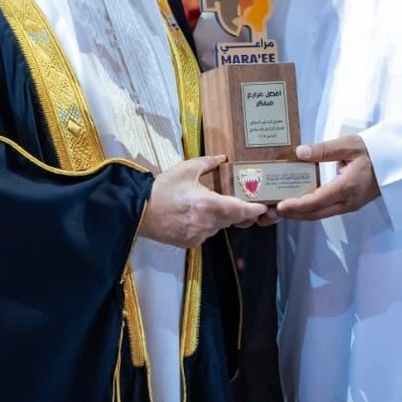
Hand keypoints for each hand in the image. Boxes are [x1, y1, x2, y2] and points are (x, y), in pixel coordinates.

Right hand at [139, 156, 266, 247]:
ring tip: (209, 204)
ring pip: (218, 227)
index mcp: (209, 204)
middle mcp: (208, 223)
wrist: (139, 211)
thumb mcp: (186, 169)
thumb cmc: (163, 188)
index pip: (241, 210)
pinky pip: (205, 233)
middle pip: (232, 220)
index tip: (263, 207)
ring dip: (219, 218)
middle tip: (241, 202)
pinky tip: (194, 215)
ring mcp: (199, 236)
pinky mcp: (190, 243)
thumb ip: (208, 163)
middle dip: (238, 212)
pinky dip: (205, 225)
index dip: (254, 209)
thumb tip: (223, 158)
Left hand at [274, 134, 379, 220]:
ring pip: (320, 215)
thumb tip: (299, 153)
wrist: (396, 162)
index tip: (280, 206)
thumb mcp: (349, 144)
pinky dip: (310, 210)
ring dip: (300, 214)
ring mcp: (349, 205)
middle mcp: (347, 201)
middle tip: (271, 211)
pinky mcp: (349, 204)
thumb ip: (324, 150)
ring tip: (280, 210)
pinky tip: (297, 205)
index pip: (317, 201)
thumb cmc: (372, 151)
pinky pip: (326, 211)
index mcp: (346, 186)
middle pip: (316, 214)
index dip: (297, 205)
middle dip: (293, 214)